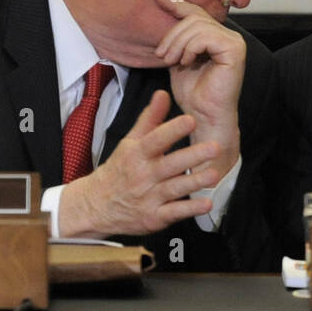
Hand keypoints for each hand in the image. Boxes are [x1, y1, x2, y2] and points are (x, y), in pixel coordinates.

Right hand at [58, 90, 219, 238]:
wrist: (96, 206)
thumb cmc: (119, 170)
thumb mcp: (130, 142)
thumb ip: (150, 119)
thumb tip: (163, 93)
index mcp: (137, 154)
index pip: (155, 140)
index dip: (173, 130)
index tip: (191, 119)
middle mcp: (143, 176)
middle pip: (169, 164)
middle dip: (192, 156)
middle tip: (215, 146)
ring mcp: (149, 197)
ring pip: (174, 189)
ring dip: (195, 182)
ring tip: (214, 173)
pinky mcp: (154, 217)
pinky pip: (173, 213)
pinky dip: (190, 210)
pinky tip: (207, 203)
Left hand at [154, 0, 243, 177]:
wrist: (204, 117)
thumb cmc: (194, 94)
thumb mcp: (178, 58)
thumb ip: (178, 38)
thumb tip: (166, 8)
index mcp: (217, 37)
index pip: (196, 12)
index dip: (177, 3)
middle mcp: (229, 36)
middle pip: (194, 17)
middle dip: (172, 34)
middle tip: (161, 55)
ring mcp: (234, 42)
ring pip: (197, 26)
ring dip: (177, 43)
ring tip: (170, 61)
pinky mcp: (234, 50)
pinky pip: (205, 36)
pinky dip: (189, 48)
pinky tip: (185, 62)